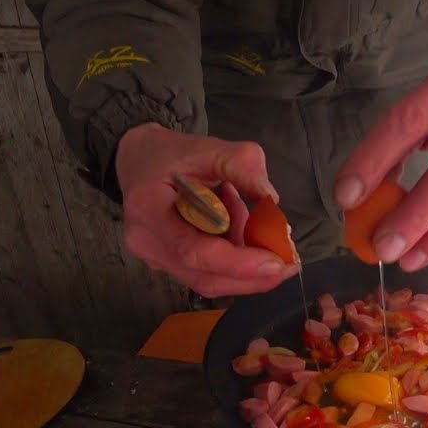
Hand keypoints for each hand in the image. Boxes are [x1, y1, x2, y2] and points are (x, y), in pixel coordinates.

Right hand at [115, 123, 297, 297]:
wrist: (139, 161)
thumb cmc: (172, 154)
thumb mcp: (208, 147)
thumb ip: (241, 165)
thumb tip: (270, 199)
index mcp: (148, 209)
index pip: (194, 250)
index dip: (238, 262)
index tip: (277, 261)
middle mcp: (146, 242)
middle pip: (204, 277)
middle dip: (252, 275)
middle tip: (289, 263)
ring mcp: (154, 258)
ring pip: (208, 281)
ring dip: (245, 268)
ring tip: (264, 236)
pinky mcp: (166, 265)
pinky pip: (205, 274)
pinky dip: (234, 262)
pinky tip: (243, 236)